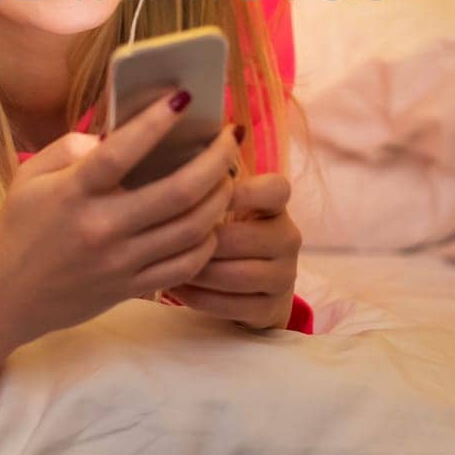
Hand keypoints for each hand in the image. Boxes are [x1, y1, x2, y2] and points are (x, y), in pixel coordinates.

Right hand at [0, 92, 241, 348]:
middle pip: (177, 193)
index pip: (121, 152)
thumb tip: (119, 135)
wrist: (7, 297)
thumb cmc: (20, 227)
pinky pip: (185, 266)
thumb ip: (72, 148)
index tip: (184, 97)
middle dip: (215, 161)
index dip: (156, 123)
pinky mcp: (132, 287)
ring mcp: (120, 262)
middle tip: (229, 138)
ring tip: (227, 175)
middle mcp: (102, 227)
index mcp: (74, 193)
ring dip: (220, 198)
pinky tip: (211, 221)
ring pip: (191, 230)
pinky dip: (208, 240)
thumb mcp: (32, 177)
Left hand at [164, 170, 301, 330]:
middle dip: (201, 241)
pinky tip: (177, 287)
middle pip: (243, 239)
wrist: (255, 286)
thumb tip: (181, 146)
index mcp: (277, 205)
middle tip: (166, 239)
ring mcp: (284, 276)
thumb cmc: (227, 230)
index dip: (242, 191)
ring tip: (167, 264)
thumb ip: (208, 179)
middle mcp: (288, 237)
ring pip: (236, 275)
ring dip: (197, 271)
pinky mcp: (271, 308)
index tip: (207, 195)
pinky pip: (232, 306)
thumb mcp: (225, 204)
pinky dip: (199, 298)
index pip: (275, 189)